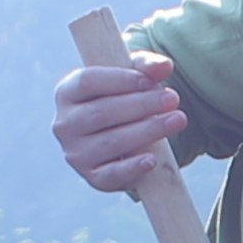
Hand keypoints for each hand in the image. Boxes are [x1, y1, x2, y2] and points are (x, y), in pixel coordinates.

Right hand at [53, 54, 188, 194]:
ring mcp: (76, 153)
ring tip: (177, 120)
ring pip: (111, 142)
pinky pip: (111, 175)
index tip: (150, 81)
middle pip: (102, 113)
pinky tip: (151, 160)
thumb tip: (164, 66)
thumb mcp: (132, 76)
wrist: (121, 135)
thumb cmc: (123, 97)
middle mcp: (65, 124)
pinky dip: (132, 168)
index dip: (120, 80)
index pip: (88, 82)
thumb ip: (146, 66)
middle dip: (141, 105)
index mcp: (67, 93)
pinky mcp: (92, 176)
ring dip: (147, 131)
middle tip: (173, 99)